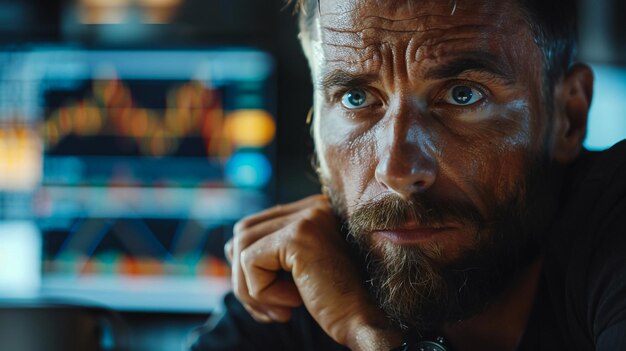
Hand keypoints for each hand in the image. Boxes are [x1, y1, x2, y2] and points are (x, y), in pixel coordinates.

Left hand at [225, 195, 402, 349]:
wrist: (366, 322)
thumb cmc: (335, 303)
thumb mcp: (299, 270)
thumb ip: (273, 253)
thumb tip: (231, 251)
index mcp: (313, 210)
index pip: (255, 226)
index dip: (251, 266)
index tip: (274, 299)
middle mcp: (312, 207)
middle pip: (243, 232)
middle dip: (244, 277)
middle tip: (270, 309)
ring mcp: (306, 218)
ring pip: (241, 247)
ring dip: (251, 288)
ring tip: (280, 309)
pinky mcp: (298, 236)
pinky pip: (250, 262)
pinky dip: (261, 291)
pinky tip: (294, 303)